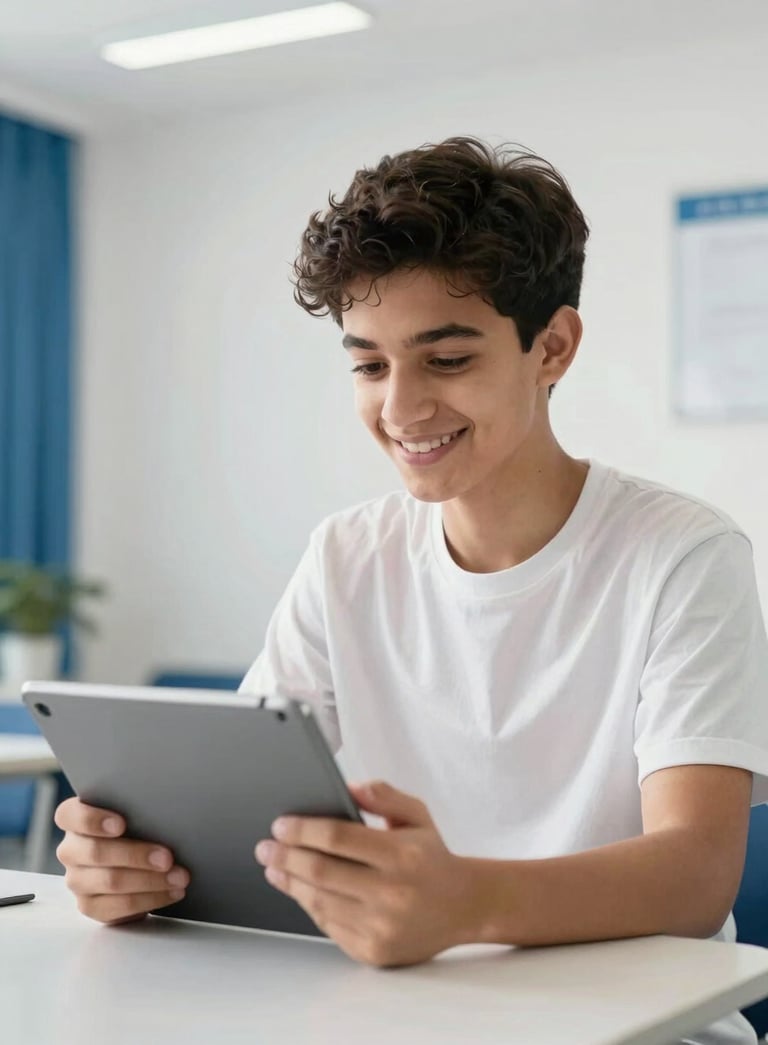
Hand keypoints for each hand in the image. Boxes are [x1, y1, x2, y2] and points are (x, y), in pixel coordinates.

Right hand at [54, 797, 190, 924]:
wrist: (135, 860)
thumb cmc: (135, 826)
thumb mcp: (134, 812)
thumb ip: (137, 808)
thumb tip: (165, 809)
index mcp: (73, 819)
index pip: (69, 815)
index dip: (93, 820)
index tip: (121, 824)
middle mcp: (70, 850)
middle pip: (96, 852)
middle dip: (136, 855)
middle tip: (168, 858)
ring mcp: (77, 880)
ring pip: (110, 881)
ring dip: (150, 880)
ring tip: (179, 877)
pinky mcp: (90, 906)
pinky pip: (119, 907)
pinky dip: (150, 899)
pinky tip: (172, 892)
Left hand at [254, 780, 478, 966]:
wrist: (463, 906)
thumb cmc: (432, 857)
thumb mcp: (416, 814)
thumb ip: (382, 795)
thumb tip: (346, 788)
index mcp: (401, 854)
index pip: (337, 838)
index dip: (302, 830)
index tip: (280, 824)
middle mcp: (391, 893)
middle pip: (320, 872)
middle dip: (285, 856)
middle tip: (265, 847)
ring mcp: (381, 926)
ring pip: (319, 902)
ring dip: (289, 882)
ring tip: (274, 867)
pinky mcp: (373, 951)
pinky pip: (329, 926)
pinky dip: (310, 906)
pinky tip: (299, 890)